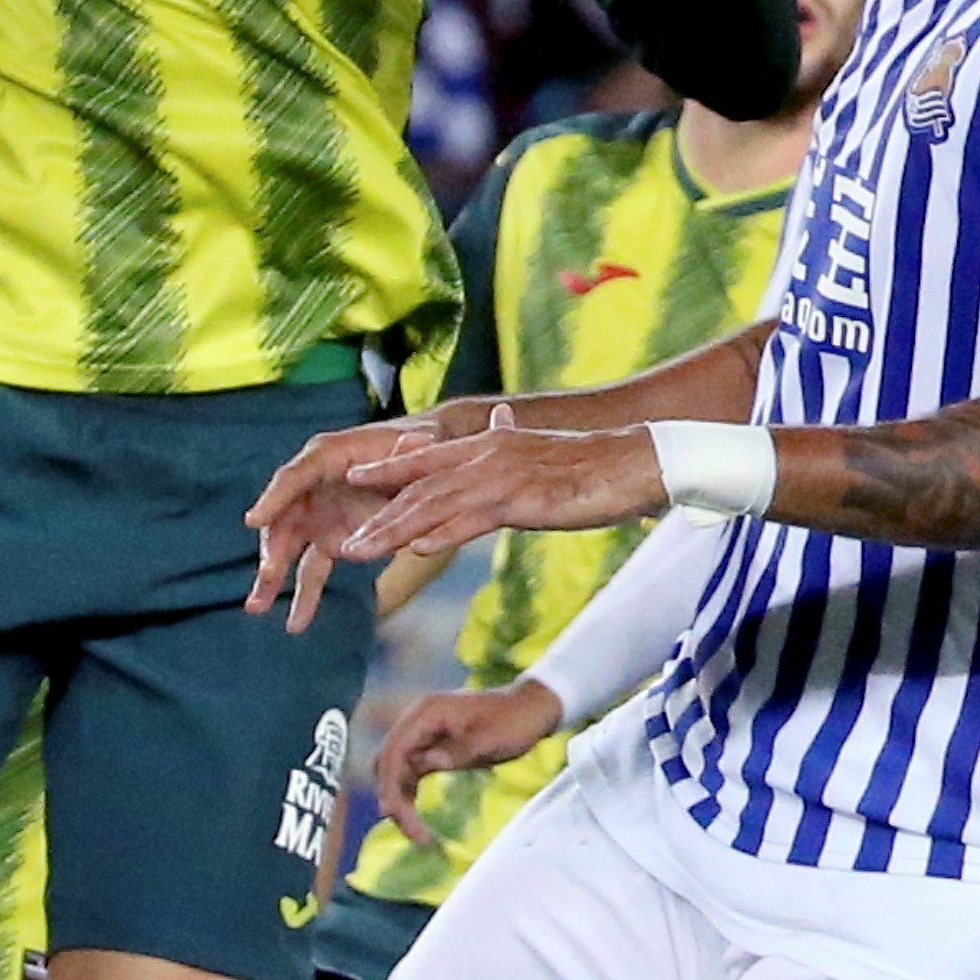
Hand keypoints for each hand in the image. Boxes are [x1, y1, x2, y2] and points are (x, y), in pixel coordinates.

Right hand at [247, 408, 445, 628]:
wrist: (425, 457)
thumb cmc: (417, 444)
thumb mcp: (418, 443)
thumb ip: (411, 450)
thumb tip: (413, 444)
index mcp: (328, 455)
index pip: (294, 476)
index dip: (273, 499)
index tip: (254, 521)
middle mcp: (313, 485)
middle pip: (283, 518)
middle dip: (273, 548)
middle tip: (269, 573)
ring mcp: (319, 514)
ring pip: (289, 548)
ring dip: (273, 579)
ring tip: (256, 608)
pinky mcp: (330, 539)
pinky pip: (312, 569)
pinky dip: (305, 596)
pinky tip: (295, 624)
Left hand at [324, 412, 669, 569]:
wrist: (637, 462)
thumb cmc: (594, 464)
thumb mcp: (540, 453)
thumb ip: (511, 446)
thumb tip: (497, 426)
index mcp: (490, 442)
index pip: (425, 458)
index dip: (386, 471)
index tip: (352, 483)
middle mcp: (487, 453)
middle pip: (419, 486)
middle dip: (377, 515)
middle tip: (342, 542)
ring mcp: (502, 474)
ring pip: (434, 502)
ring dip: (392, 530)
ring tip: (359, 552)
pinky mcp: (522, 497)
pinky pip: (472, 516)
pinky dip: (441, 532)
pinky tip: (416, 548)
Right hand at [372, 677, 563, 858]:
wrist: (531, 709)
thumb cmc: (514, 721)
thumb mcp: (491, 739)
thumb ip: (458, 751)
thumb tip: (423, 765)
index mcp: (428, 712)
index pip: (395, 749)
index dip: (390, 783)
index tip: (395, 813)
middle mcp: (419, 720)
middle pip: (389, 762)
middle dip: (393, 797)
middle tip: (411, 833)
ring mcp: (424, 733)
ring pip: (397, 770)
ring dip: (400, 800)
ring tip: (416, 835)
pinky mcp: (432, 746)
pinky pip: (410, 773)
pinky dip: (409, 795)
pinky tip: (415, 818)